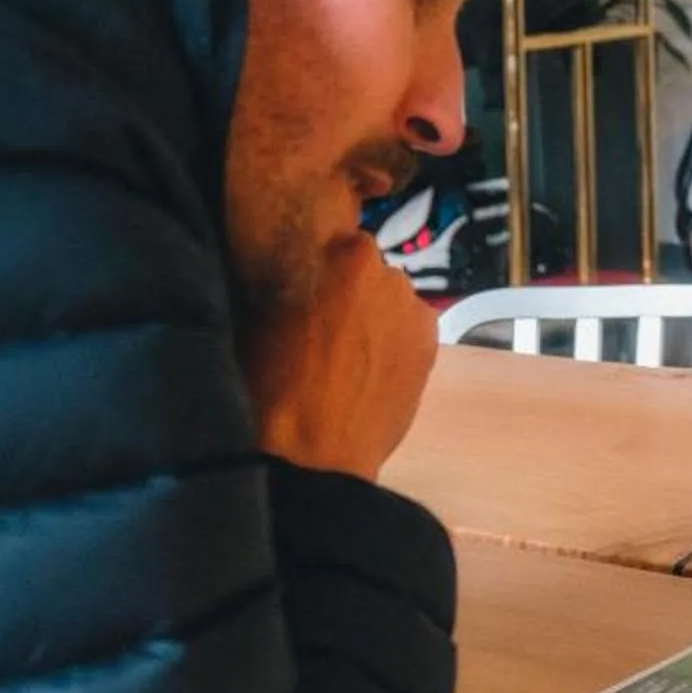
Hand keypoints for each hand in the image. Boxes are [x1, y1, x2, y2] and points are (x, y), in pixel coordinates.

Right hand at [239, 233, 439, 479]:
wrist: (312, 450)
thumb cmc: (271, 379)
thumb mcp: (260, 309)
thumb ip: (290, 274)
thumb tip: (293, 265)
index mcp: (348, 252)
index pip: (343, 242)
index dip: (325, 269)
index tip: (310, 290)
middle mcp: (392, 273)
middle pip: (372, 273)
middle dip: (352, 291)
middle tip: (326, 327)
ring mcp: (416, 311)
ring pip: (394, 303)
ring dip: (377, 317)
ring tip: (349, 356)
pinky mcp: (431, 347)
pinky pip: (411, 332)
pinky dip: (396, 344)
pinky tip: (371, 370)